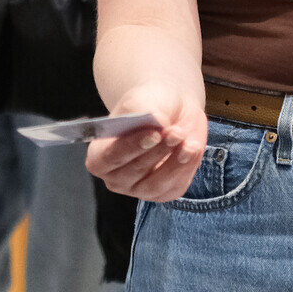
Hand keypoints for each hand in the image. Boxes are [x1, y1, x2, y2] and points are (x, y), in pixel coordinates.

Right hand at [84, 81, 207, 201]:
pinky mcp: (164, 192)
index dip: (131, 147)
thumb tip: (159, 123)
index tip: (155, 133)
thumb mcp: (141, 99)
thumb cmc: (148, 105)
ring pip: (155, 185)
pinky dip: (187, 166)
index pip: (110, 157)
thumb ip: (144, 110)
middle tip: (175, 132)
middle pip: (133, 172)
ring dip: (174, 163)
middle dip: (157, 152)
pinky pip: (176, 186)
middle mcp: (115, 177)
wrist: (170, 111)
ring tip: (186, 139)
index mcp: (100, 155)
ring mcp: (139, 188)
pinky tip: (192, 146)